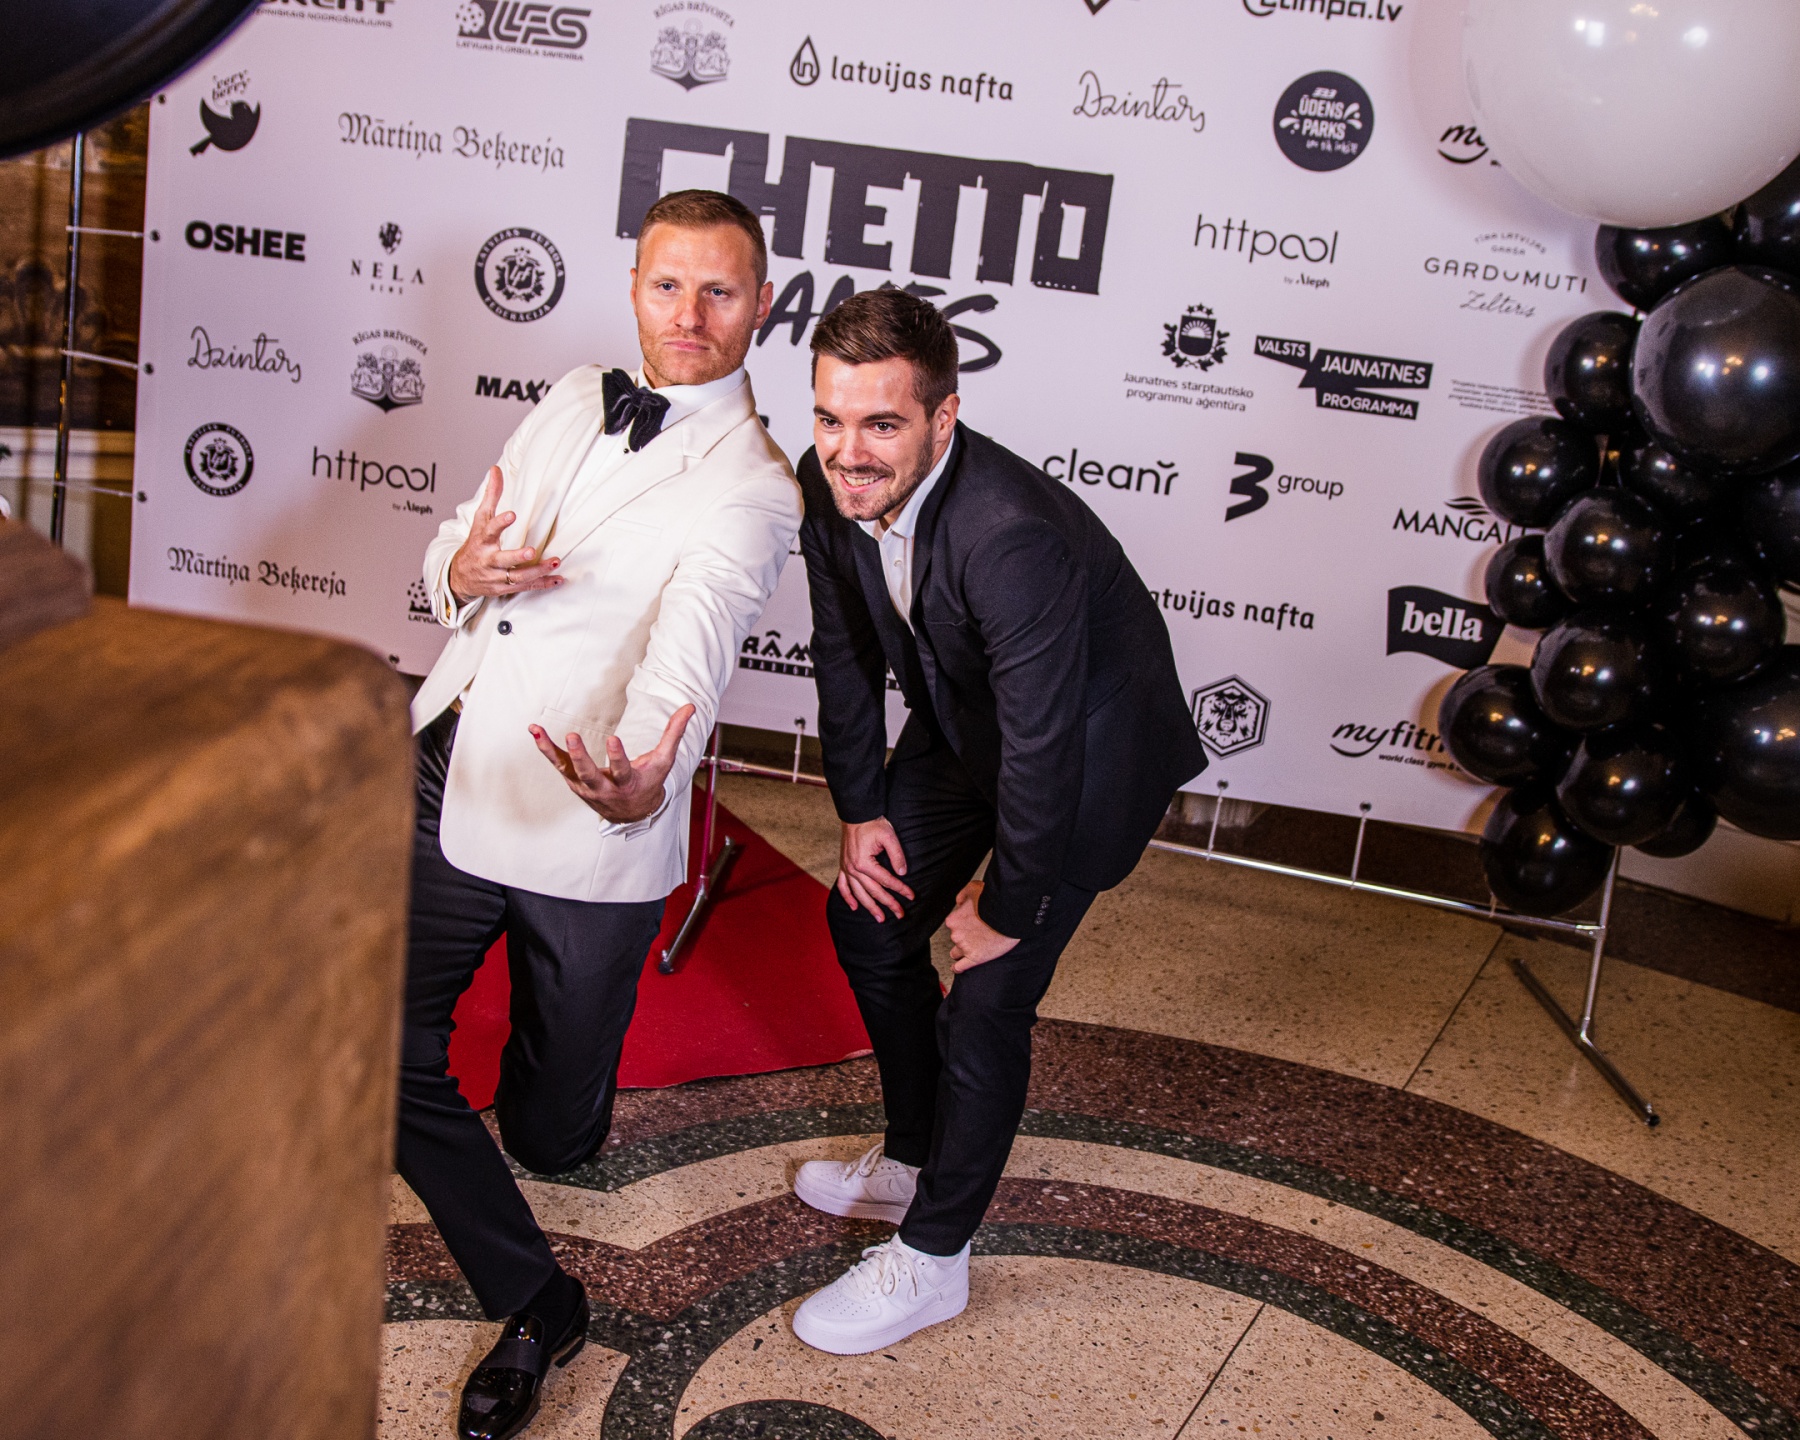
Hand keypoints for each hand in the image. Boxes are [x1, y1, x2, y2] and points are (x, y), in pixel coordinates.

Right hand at [448, 467, 562, 602]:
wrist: (460, 577)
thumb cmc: (474, 544)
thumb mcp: (480, 519)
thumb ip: (491, 495)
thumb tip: (495, 469)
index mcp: (482, 541)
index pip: (489, 530)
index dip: (500, 523)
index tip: (512, 515)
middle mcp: (488, 560)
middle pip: (502, 560)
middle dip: (517, 557)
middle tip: (532, 551)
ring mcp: (496, 576)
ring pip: (517, 577)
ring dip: (537, 571)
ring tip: (554, 562)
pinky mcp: (505, 588)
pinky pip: (525, 587)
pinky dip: (542, 584)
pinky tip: (557, 579)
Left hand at [528, 704, 694, 824]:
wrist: (631, 812)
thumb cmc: (648, 782)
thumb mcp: (663, 760)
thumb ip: (674, 733)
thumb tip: (689, 706)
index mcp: (627, 784)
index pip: (622, 771)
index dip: (617, 757)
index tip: (612, 739)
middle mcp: (603, 788)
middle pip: (589, 775)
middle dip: (580, 757)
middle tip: (572, 737)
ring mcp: (584, 786)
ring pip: (566, 769)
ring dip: (550, 751)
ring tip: (538, 732)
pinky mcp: (573, 780)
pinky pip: (557, 763)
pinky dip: (545, 748)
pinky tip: (535, 731)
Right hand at [837, 817, 913, 920]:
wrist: (857, 813)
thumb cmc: (873, 823)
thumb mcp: (889, 836)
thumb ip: (897, 856)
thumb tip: (903, 873)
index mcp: (864, 863)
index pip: (886, 881)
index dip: (900, 889)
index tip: (911, 896)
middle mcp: (853, 869)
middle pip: (873, 891)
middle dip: (888, 903)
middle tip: (900, 914)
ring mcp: (846, 868)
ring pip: (858, 893)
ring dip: (869, 907)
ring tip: (880, 918)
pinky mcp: (843, 865)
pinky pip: (843, 886)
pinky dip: (847, 897)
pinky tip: (854, 907)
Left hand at [946, 881, 1019, 972]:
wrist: (1009, 913)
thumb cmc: (994, 901)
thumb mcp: (974, 887)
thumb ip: (962, 895)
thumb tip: (959, 902)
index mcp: (954, 919)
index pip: (953, 924)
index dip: (962, 923)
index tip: (970, 922)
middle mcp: (956, 934)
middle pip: (955, 938)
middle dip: (963, 936)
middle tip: (976, 932)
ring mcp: (965, 947)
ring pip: (956, 952)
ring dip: (962, 950)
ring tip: (972, 947)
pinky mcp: (975, 958)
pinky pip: (961, 967)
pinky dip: (958, 967)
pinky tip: (958, 967)